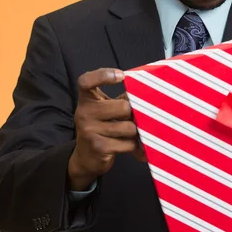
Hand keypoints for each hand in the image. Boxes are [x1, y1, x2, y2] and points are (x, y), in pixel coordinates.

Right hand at [67, 68, 145, 190]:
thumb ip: (120, 99)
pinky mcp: (98, 147)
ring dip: (134, 131)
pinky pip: (128, 143)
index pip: (86, 81)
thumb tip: (147, 96)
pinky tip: (128, 144)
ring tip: (128, 132)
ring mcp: (89, 130)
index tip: (122, 76)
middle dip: (132, 114)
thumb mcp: (105, 109)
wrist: (86, 156)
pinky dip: (133, 145)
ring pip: (129, 127)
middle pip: (123, 107)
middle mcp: (84, 112)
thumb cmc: (102, 126)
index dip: (103, 75)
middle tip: (130, 118)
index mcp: (86, 99)